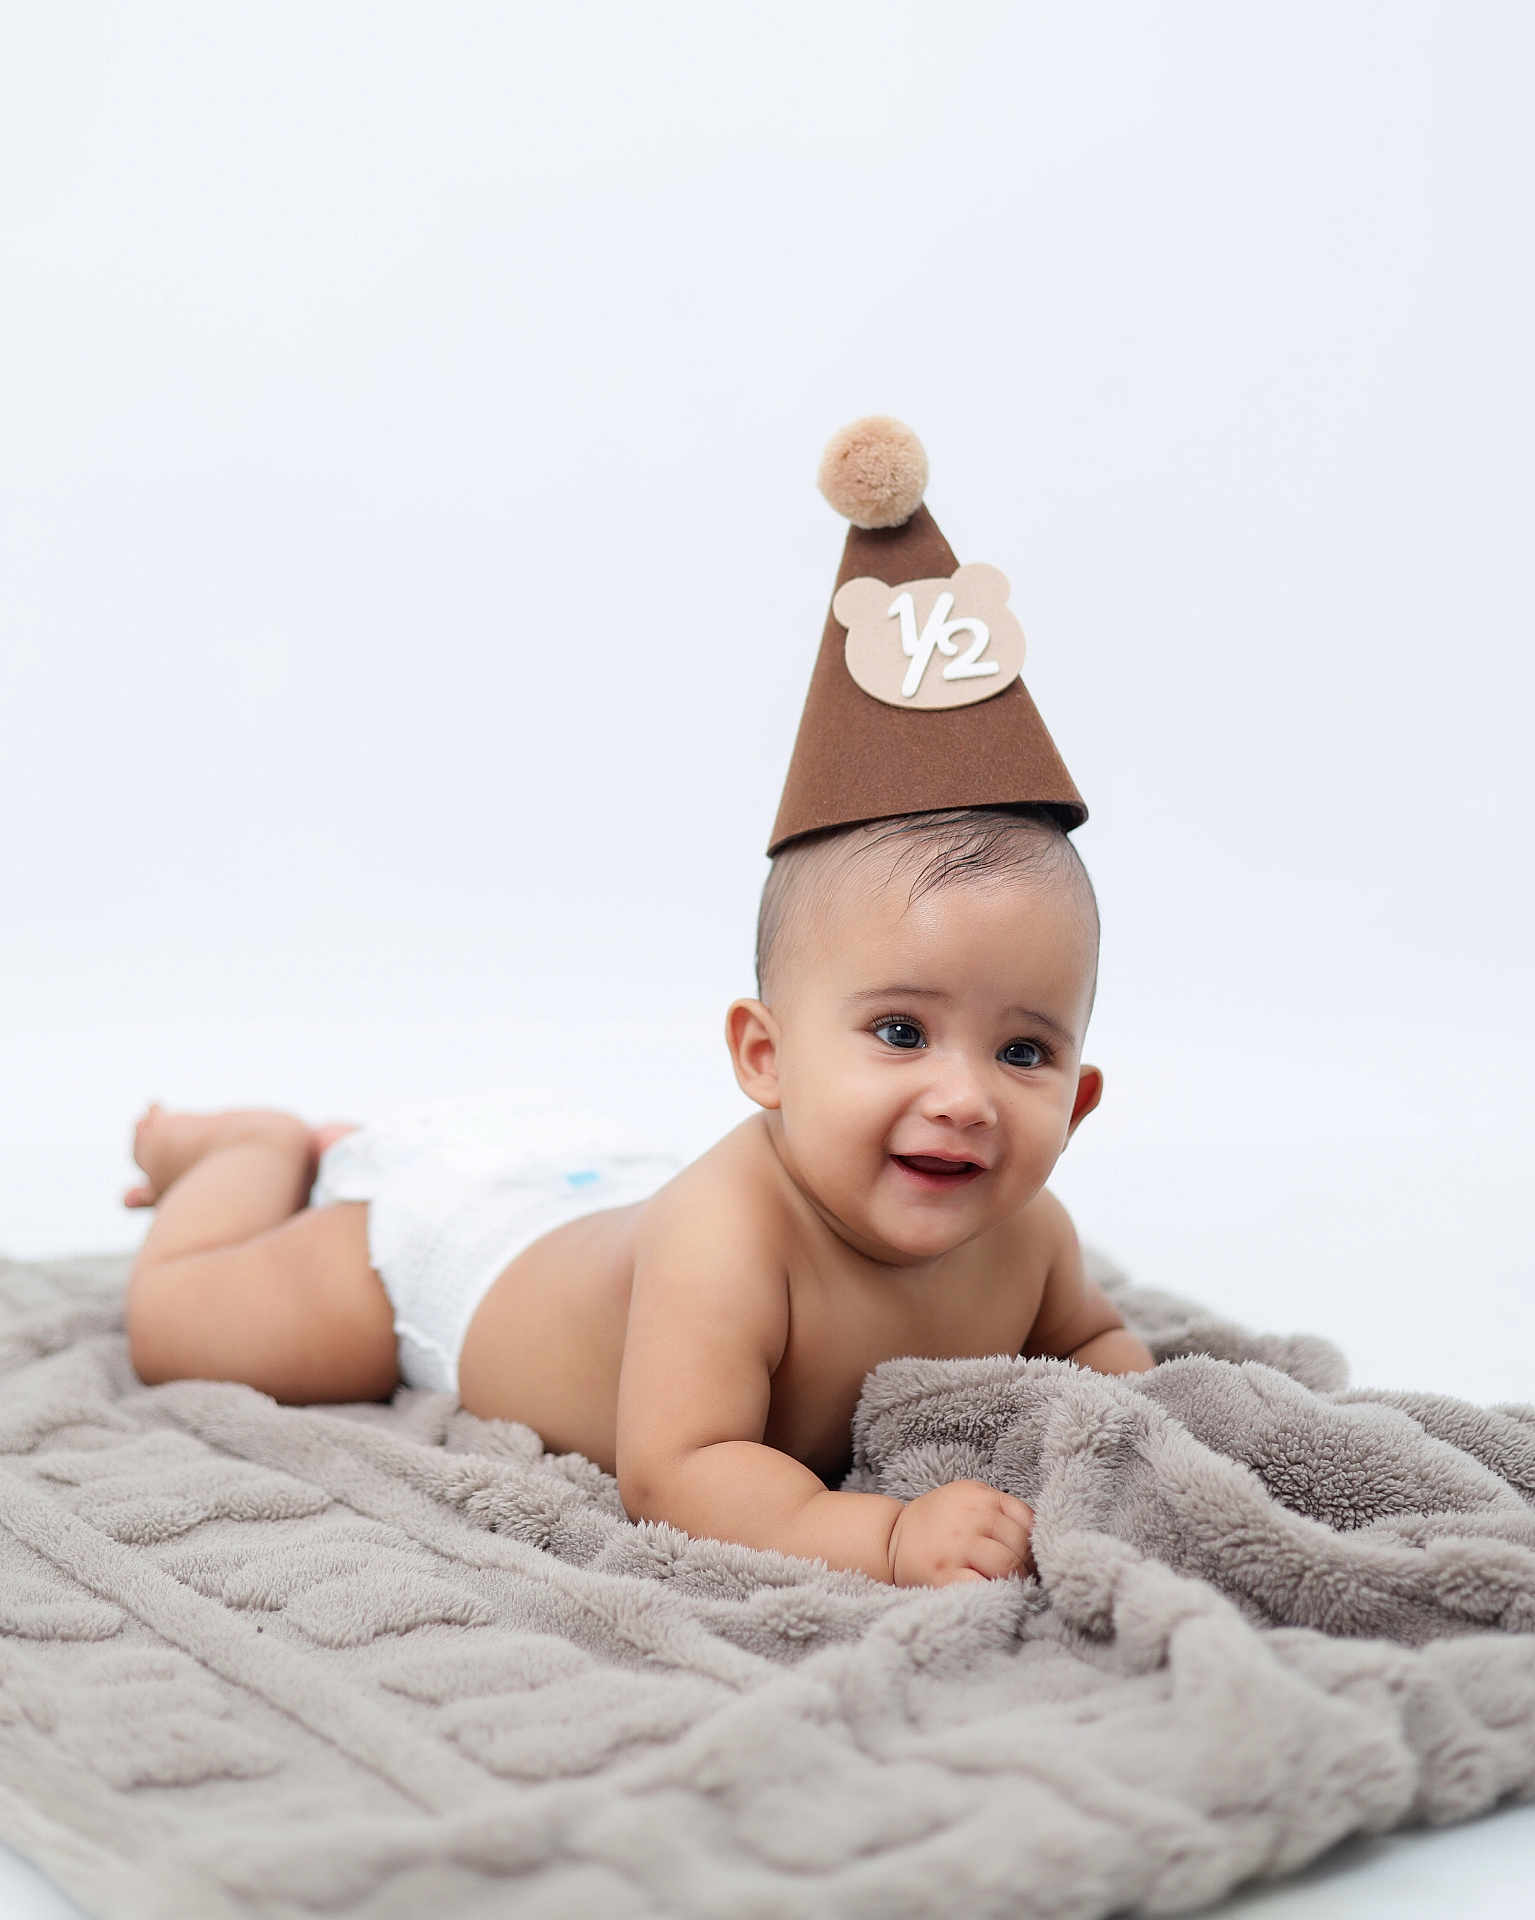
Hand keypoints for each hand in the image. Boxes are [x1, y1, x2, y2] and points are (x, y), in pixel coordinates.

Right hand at [886, 1479, 1035, 1588]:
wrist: (889, 1538)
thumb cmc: (938, 1523)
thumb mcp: (968, 1501)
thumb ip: (1001, 1512)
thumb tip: (1040, 1542)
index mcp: (979, 1495)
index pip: (1027, 1521)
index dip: (1034, 1545)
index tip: (1030, 1559)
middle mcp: (970, 1516)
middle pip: (1020, 1546)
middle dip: (1026, 1566)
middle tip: (1021, 1578)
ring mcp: (956, 1546)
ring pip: (1007, 1566)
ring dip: (1013, 1581)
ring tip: (1006, 1586)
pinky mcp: (944, 1575)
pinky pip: (983, 1587)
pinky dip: (993, 1593)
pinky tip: (990, 1594)